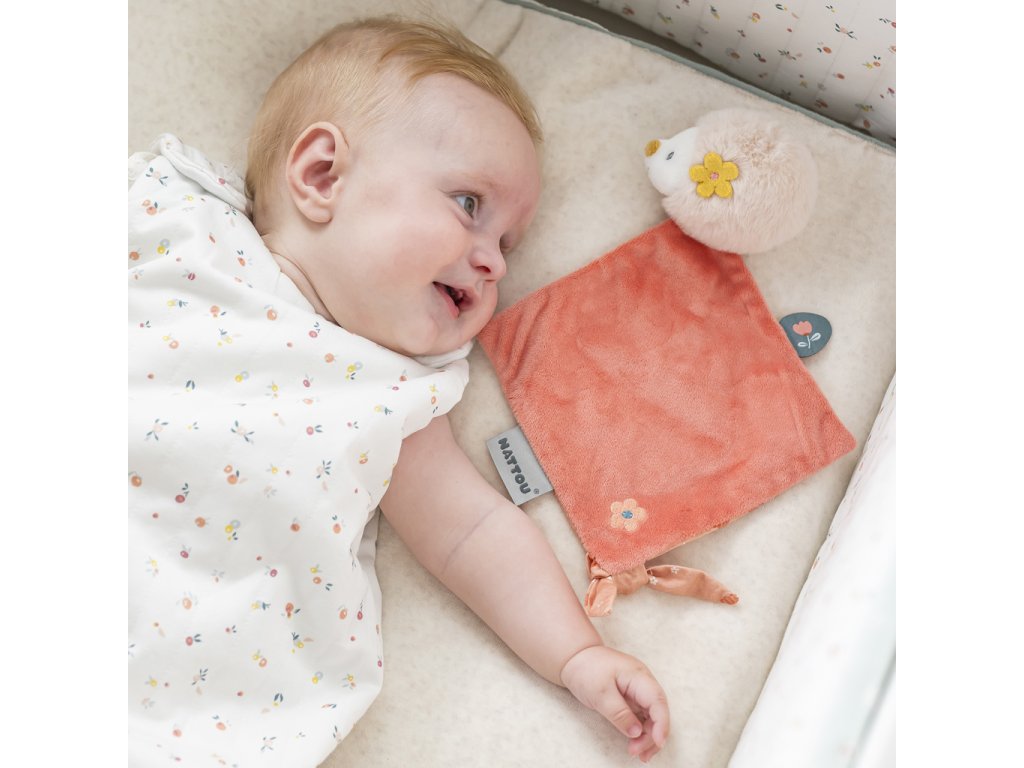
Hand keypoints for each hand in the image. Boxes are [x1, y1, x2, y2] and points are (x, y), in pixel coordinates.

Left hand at [560, 645, 669, 762]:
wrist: (575, 658)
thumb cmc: (587, 669)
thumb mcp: (600, 693)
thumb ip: (619, 713)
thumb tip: (637, 732)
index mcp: (638, 676)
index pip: (657, 701)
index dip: (662, 723)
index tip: (658, 742)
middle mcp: (643, 684)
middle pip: (657, 712)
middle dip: (653, 735)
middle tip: (639, 754)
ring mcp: (638, 692)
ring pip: (651, 717)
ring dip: (647, 737)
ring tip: (638, 754)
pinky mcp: (631, 700)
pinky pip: (641, 717)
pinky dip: (640, 732)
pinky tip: (636, 744)